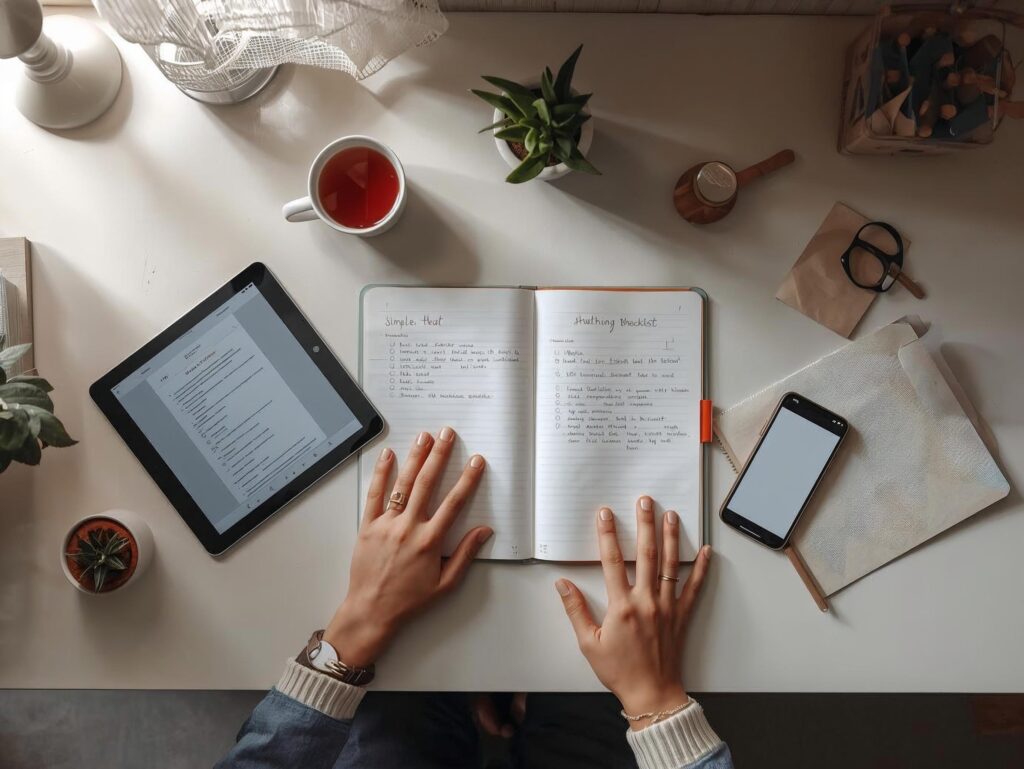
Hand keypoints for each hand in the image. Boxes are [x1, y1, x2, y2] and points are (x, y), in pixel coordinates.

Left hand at [324, 427, 491, 666]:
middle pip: (427, 484)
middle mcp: (409, 528)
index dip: (467, 479)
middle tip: (448, 434)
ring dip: (415, 457)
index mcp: (430, 541)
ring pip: (403, 484)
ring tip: (424, 436)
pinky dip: (382, 473)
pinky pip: (375, 495)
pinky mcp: (368, 526)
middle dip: (440, 456)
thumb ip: (465, 554)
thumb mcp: (445, 583)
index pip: (454, 503)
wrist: (371, 610)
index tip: (476, 461)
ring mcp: (386, 524)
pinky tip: (388, 455)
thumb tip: (484, 531)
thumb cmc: (409, 600)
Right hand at [556, 497, 710, 728]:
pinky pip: (694, 587)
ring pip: (670, 564)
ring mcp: (666, 607)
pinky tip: (705, 551)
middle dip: (644, 524)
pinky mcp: (681, 615)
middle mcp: (646, 602)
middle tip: (645, 501)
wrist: (652, 694)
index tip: (605, 514)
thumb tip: (562, 584)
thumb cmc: (620, 672)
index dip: (607, 535)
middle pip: (645, 554)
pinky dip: (701, 568)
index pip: (611, 561)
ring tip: (671, 514)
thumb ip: (575, 610)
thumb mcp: (589, 643)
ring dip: (671, 537)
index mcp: (621, 607)